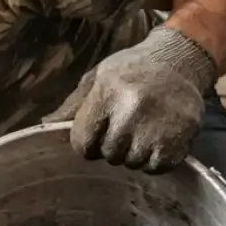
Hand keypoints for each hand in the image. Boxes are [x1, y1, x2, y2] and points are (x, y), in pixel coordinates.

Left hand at [48, 25, 217, 172]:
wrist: (180, 59)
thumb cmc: (131, 70)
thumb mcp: (98, 78)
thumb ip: (73, 106)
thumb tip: (44, 125)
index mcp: (107, 94)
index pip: (82, 143)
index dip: (87, 143)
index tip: (97, 133)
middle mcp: (133, 111)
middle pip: (109, 154)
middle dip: (112, 147)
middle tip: (125, 127)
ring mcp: (159, 125)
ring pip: (132, 163)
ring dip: (134, 154)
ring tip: (142, 131)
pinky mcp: (182, 136)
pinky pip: (156, 167)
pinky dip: (154, 160)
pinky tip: (157, 140)